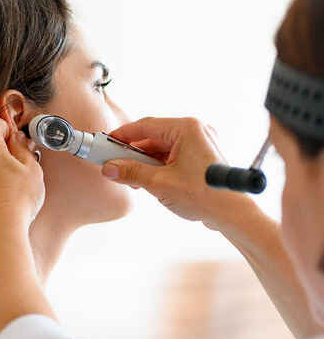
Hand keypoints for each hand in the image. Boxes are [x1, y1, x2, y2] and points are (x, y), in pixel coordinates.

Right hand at [102, 116, 257, 231]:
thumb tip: (110, 168)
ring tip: (130, 179)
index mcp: (187, 129)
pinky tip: (146, 181)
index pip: (146, 125)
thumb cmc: (205, 195)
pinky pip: (173, 157)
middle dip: (133, 153)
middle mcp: (195, 131)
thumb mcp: (160, 183)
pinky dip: (158, 167)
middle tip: (114, 165)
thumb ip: (132, 173)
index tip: (106, 143)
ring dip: (145, 163)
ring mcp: (200, 144)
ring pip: (162, 149)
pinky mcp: (201, 158)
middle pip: (154, 137)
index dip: (123, 135)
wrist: (231, 213)